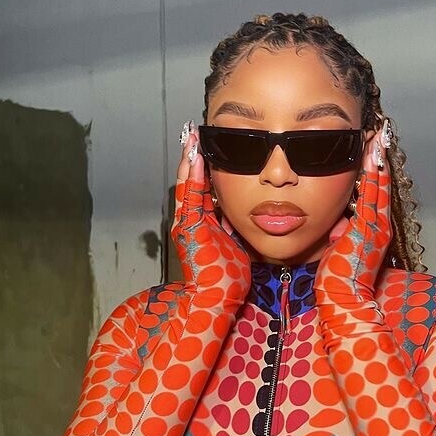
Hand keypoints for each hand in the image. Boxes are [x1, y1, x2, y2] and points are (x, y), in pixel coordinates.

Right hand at [173, 123, 250, 311]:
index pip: (204, 192)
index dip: (205, 171)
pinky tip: (193, 154)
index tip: (210, 151)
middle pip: (192, 183)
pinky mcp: (188, 226)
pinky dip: (190, 173)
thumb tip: (248, 218)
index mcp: (203, 226)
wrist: (215, 299)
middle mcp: (191, 222)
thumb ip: (236, 232)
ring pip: (186, 184)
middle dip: (193, 159)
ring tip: (192, 137)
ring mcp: (187, 223)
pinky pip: (188, 193)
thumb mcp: (236, 248)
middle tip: (195, 135)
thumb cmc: (228, 281)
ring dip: (189, 159)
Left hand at [314, 128, 391, 305]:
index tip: (372, 153)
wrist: (343, 299)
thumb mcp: (337, 253)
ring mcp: (375, 226)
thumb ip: (339, 236)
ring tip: (378, 138)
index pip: (374, 197)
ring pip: (378, 186)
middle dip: (380, 161)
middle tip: (380, 136)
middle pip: (380, 186)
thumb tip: (335, 226)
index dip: (375, 174)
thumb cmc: (336, 282)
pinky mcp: (367, 227)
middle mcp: (378, 228)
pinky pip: (371, 193)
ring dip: (378, 160)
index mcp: (372, 234)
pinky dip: (373, 172)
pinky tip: (372, 154)